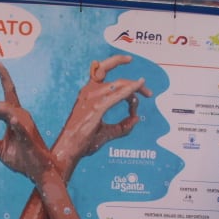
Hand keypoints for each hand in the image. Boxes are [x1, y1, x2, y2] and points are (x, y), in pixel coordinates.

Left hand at [0, 62, 53, 181]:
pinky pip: (22, 128)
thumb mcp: (0, 150)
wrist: (39, 172)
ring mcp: (26, 126)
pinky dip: (17, 123)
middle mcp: (21, 117)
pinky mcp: (29, 138)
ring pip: (6, 109)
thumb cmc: (23, 160)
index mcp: (14, 119)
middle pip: (1, 104)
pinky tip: (12, 120)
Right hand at [54, 55, 151, 174]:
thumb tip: (136, 120)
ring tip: (147, 94)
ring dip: (135, 88)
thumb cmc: (83, 141)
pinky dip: (130, 89)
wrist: (69, 149)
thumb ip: (122, 127)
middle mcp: (89, 91)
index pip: (104, 70)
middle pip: (118, 80)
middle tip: (148, 93)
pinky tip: (138, 86)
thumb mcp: (106, 132)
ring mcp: (92, 98)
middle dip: (135, 85)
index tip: (138, 83)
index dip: (121, 68)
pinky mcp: (97, 108)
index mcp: (88, 92)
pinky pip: (117, 95)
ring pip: (120, 85)